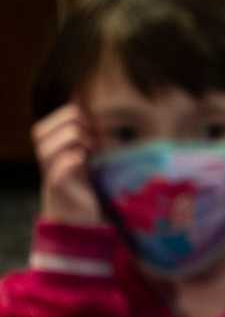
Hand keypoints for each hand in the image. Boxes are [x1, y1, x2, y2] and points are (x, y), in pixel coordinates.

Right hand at [34, 103, 103, 225]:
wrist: (85, 222)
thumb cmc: (89, 185)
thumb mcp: (89, 152)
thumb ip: (84, 127)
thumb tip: (79, 94)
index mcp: (51, 152)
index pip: (43, 126)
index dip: (68, 116)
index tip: (93, 126)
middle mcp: (46, 164)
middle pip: (39, 132)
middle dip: (70, 125)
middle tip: (92, 139)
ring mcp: (50, 178)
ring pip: (46, 148)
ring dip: (74, 141)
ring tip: (91, 151)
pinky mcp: (60, 192)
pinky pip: (59, 170)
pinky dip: (75, 160)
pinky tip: (87, 162)